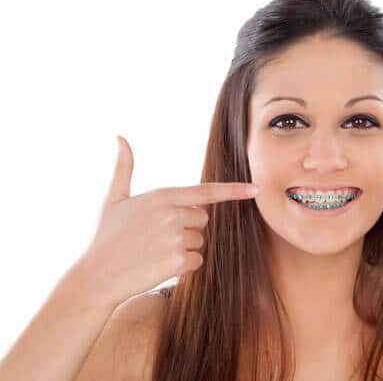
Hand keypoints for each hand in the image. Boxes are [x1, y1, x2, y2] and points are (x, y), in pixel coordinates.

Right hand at [75, 135, 259, 308]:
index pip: (205, 191)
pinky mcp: (178, 260)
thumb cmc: (106, 237)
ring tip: (154, 252)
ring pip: (199, 241)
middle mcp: (172, 213)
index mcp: (162, 195)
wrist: (96, 276)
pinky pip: (196, 260)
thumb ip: (124, 168)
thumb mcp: (114, 199)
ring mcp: (176, 237)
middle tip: (156, 238)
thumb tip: (120, 137)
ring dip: (183, 248)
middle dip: (186, 228)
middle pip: (202, 219)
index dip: (233, 190)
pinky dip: (182, 266)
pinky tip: (158, 266)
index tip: (255, 188)